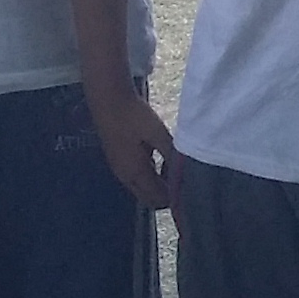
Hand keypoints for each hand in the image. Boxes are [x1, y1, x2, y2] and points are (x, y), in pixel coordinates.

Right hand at [87, 78, 177, 210]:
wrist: (107, 99)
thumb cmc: (133, 115)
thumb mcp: (158, 133)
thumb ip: (172, 154)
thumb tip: (186, 172)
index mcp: (135, 172)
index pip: (158, 199)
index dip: (174, 199)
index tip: (191, 189)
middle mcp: (125, 176)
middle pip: (149, 198)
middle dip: (167, 196)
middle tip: (185, 182)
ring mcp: (119, 169)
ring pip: (143, 188)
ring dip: (159, 185)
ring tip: (177, 170)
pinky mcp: (118, 160)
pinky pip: (137, 178)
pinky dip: (151, 176)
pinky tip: (163, 160)